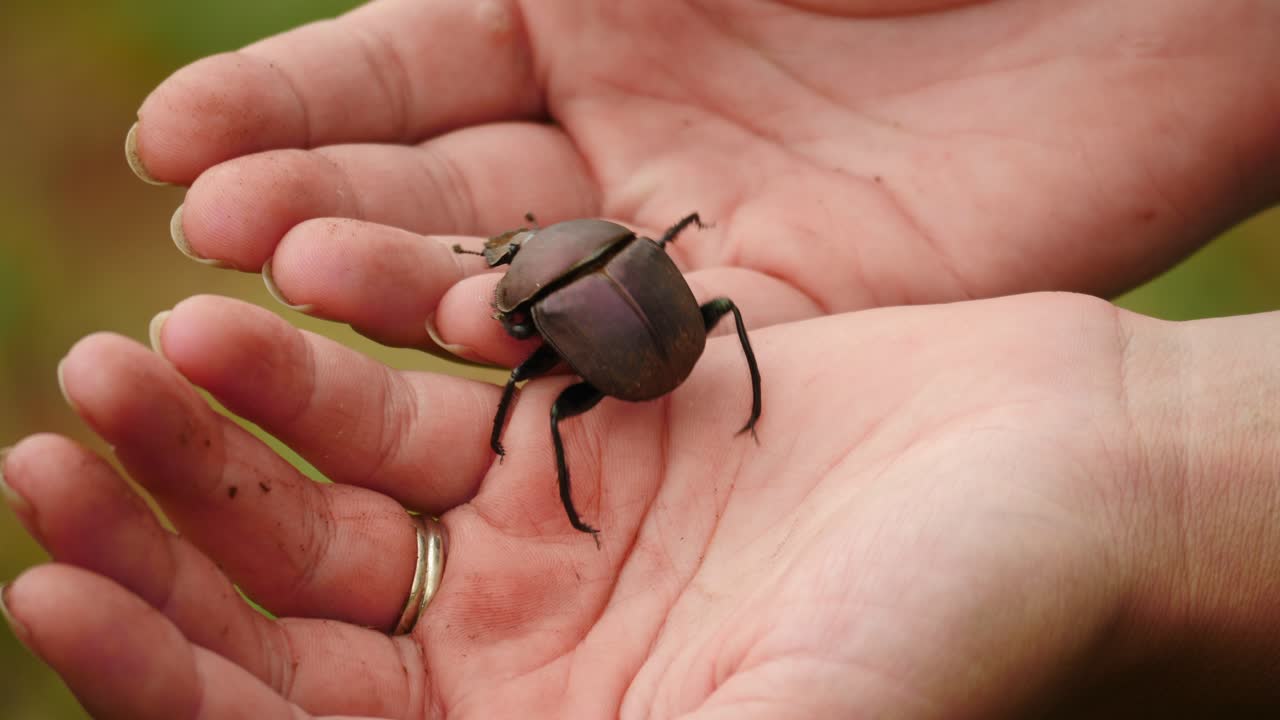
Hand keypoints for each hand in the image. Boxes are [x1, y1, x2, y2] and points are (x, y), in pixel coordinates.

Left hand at [6, 292, 1279, 716]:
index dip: (166, 680)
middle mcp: (520, 680)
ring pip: (332, 505)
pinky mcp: (577, 438)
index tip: (49, 586)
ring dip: (225, 435)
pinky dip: (331, 357)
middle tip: (45, 447)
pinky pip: (418, 400)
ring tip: (129, 350)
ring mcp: (543, 555)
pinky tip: (248, 296)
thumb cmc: (953, 632)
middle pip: (285, 626)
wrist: (1064, 480)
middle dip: (161, 547)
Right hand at [128, 0, 1279, 363]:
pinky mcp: (756, 323)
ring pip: (505, 277)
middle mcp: (608, 131)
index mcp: (575, 6)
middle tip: (205, 234)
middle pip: (430, 182)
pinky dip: (529, 354)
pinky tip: (439, 355)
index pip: (397, 68)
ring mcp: (675, 236)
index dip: (286, 103)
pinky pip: (618, 349)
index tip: (172, 144)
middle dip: (312, 200)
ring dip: (387, 287)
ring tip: (268, 293)